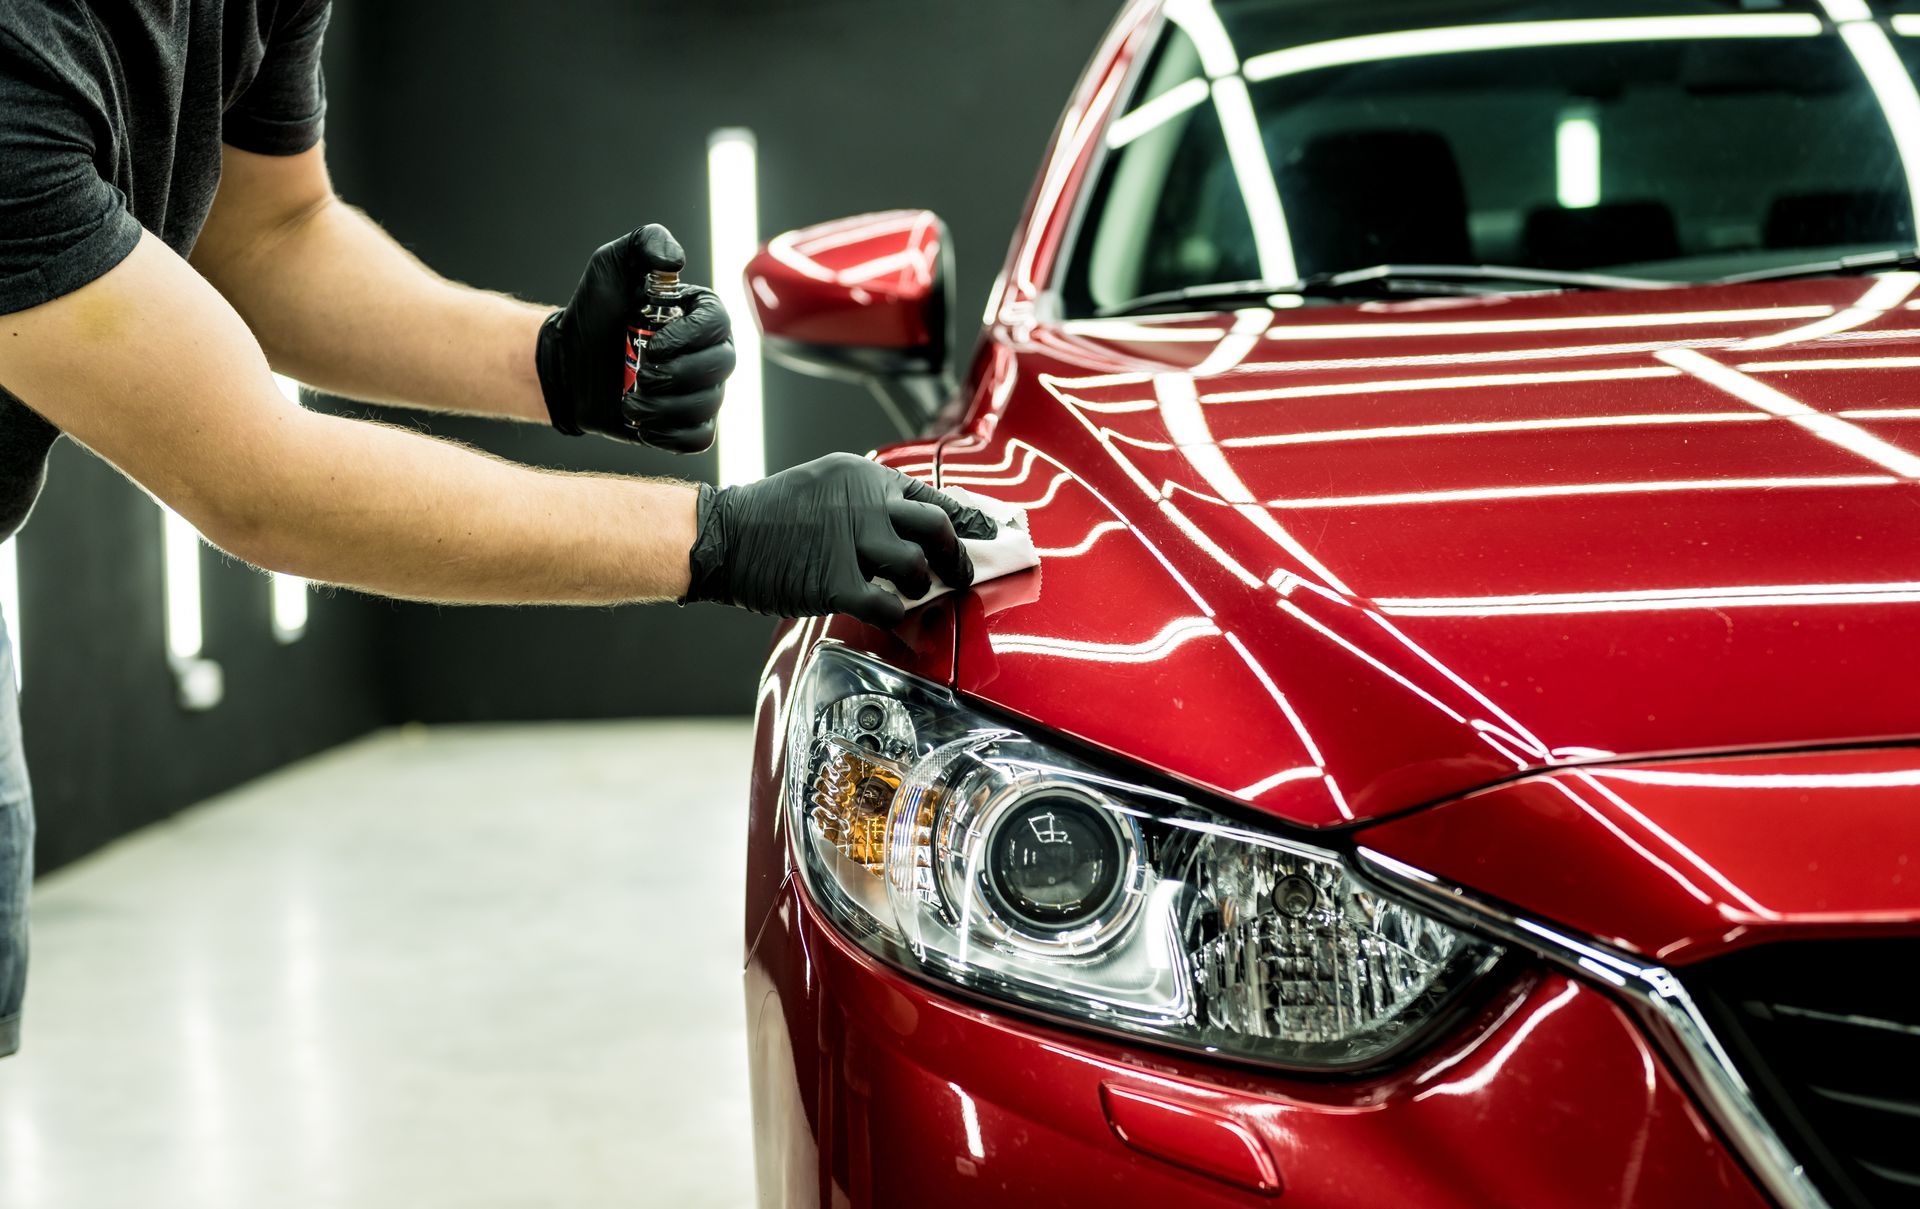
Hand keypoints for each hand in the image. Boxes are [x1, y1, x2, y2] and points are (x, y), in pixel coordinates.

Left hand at [535, 223, 734, 451]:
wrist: (568, 362)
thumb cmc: (593, 312)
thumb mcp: (612, 264)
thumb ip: (646, 243)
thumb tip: (676, 261)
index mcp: (700, 314)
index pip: (719, 323)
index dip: (690, 338)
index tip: (653, 344)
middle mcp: (709, 352)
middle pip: (721, 367)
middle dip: (678, 375)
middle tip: (641, 374)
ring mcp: (701, 391)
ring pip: (708, 405)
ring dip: (665, 407)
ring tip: (630, 401)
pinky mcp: (686, 425)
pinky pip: (698, 438)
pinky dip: (671, 435)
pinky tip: (643, 424)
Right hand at [682, 453, 997, 626]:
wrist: (721, 536)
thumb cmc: (770, 517)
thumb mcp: (825, 487)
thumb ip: (868, 503)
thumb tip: (914, 530)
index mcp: (864, 476)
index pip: (932, 495)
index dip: (968, 520)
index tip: (990, 536)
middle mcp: (864, 502)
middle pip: (938, 526)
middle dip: (958, 556)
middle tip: (961, 575)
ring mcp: (851, 540)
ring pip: (918, 566)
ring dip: (922, 588)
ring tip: (910, 595)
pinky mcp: (835, 581)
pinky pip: (888, 606)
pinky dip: (898, 618)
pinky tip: (891, 619)